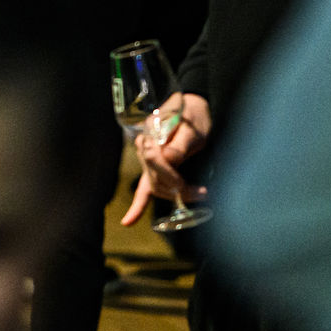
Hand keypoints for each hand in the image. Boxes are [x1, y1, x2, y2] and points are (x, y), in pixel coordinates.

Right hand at [121, 93, 211, 225]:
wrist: (194, 109)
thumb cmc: (194, 116)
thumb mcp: (192, 128)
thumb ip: (180, 144)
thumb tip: (168, 159)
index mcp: (149, 135)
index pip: (154, 162)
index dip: (171, 176)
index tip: (190, 185)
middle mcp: (143, 149)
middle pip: (154, 178)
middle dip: (177, 188)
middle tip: (202, 191)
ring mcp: (147, 161)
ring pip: (154, 187)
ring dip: (173, 195)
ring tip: (199, 193)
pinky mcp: (154, 170)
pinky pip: (142, 190)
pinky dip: (136, 207)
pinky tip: (128, 222)